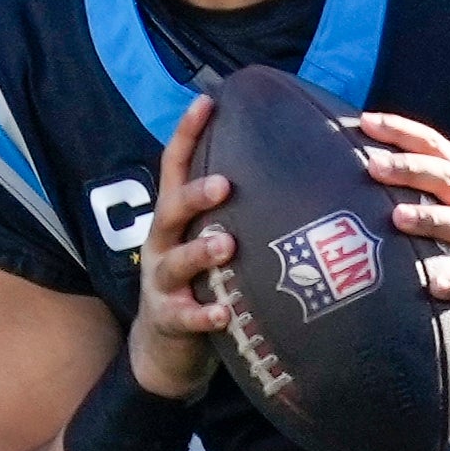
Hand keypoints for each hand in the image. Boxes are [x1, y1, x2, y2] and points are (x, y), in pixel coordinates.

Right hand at [128, 95, 234, 400]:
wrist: (164, 349)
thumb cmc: (201, 281)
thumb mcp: (206, 237)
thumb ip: (233, 208)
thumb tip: (287, 165)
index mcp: (175, 217)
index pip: (175, 166)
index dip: (188, 133)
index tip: (207, 101)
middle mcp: (164, 242)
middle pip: (172, 209)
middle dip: (196, 195)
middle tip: (225, 185)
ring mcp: (162, 281)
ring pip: (177, 262)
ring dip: (200, 251)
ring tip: (226, 245)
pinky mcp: (169, 319)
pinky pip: (185, 317)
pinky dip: (204, 315)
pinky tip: (223, 314)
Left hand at [361, 110, 449, 345]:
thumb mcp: (445, 207)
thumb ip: (411, 188)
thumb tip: (355, 167)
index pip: (433, 145)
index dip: (402, 130)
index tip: (365, 121)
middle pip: (446, 177)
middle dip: (410, 169)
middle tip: (373, 166)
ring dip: (430, 218)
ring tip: (397, 217)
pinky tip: (437, 286)